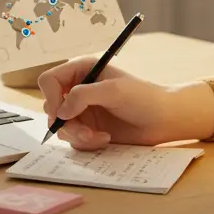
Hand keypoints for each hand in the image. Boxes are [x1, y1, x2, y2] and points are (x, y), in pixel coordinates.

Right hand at [36, 57, 213, 149]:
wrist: (164, 120)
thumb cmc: (144, 98)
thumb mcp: (114, 90)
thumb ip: (83, 96)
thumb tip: (61, 111)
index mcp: (81, 71)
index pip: (49, 80)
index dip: (51, 97)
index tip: (61, 113)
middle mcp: (78, 90)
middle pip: (51, 107)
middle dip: (66, 123)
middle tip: (84, 132)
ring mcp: (82, 111)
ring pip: (61, 127)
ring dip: (77, 135)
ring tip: (99, 137)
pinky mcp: (88, 129)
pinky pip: (73, 140)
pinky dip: (86, 143)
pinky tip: (105, 139)